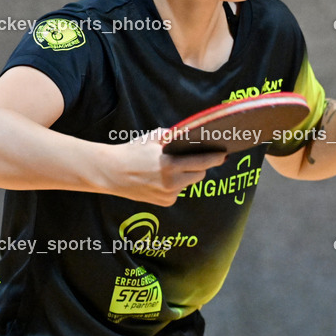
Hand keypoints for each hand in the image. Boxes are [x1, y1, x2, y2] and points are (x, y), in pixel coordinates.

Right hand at [102, 129, 225, 206]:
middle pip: (200, 174)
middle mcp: (171, 183)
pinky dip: (176, 185)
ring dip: (186, 175)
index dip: (215, 158)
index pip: (202, 162)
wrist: (111, 173)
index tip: (224, 154)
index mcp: (169, 164)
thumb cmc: (132, 152)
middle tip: (193, 158)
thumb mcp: (152, 138)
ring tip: (168, 168)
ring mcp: (168, 195)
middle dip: (200, 166)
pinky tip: (161, 179)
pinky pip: (178, 191)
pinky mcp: (165, 202)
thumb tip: (191, 132)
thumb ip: (173, 135)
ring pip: (189, 183)